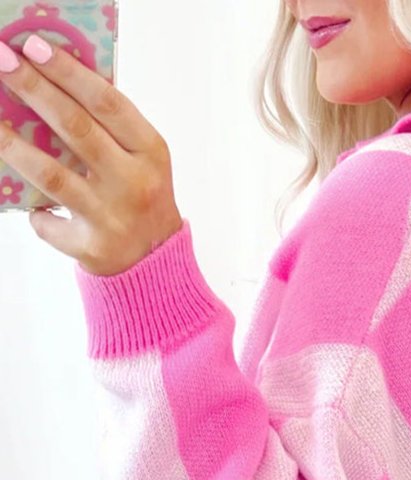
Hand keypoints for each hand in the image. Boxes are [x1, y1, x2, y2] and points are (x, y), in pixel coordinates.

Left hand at [0, 35, 183, 276]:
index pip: (107, 103)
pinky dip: (37, 214)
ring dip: (15, 146)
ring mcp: (111, 217)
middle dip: (35, 91)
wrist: (157, 264)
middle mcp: (134, 183)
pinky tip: (33, 207)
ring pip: (53, 175)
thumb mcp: (143, 159)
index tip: (34, 47)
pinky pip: (50, 224)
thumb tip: (55, 82)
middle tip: (3, 64)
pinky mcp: (91, 247)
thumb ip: (112, 127)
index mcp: (150, 153)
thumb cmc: (142, 198)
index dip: (68, 72)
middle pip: (76, 129)